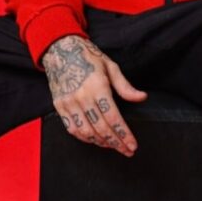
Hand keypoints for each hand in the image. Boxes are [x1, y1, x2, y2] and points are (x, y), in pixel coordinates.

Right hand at [42, 35, 146, 156]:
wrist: (60, 49)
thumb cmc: (88, 57)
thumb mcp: (110, 66)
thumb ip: (125, 86)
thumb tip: (141, 97)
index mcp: (97, 86)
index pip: (113, 117)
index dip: (124, 134)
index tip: (132, 145)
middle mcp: (81, 97)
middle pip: (101, 128)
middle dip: (116, 142)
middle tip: (127, 151)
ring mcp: (68, 103)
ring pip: (86, 132)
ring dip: (101, 142)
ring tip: (113, 145)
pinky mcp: (59, 106)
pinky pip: (72, 129)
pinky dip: (84, 138)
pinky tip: (95, 140)